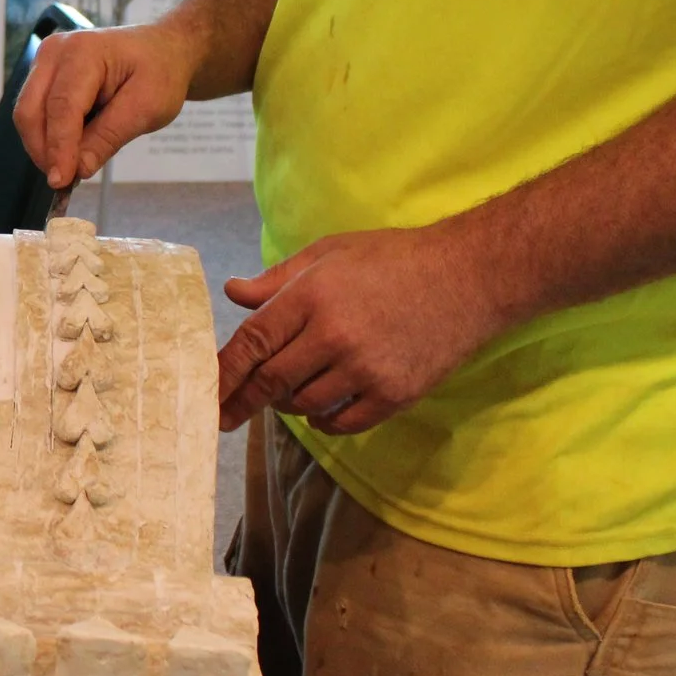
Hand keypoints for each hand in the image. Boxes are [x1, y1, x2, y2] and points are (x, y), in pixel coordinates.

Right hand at [12, 25, 202, 189]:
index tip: (61, 180)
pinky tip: (68, 150)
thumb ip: (109, 137)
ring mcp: (45, 61)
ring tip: (71, 166)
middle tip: (66, 180)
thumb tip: (78, 169)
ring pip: (27, 114)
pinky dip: (47, 136)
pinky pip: (34, 112)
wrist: (162, 50)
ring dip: (44, 146)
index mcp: (84, 52)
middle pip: (30, 110)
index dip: (59, 146)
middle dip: (43, 150)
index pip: (61, 106)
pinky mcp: (43, 74)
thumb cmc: (160, 73)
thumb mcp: (147, 108)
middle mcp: (56, 51)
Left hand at [215, 225, 508, 434]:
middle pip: (271, 381)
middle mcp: (334, 336)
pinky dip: (323, 420)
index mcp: (312, 296)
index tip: (205, 393)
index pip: (252, 343)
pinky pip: (343, 422)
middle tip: (224, 415)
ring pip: (304, 404)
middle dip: (242, 401)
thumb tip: (233, 293)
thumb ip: (278, 279)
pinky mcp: (394, 394)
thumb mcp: (329, 252)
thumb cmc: (393, 259)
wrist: (469, 277)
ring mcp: (366, 369)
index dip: (223, 373)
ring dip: (287, 403)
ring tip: (288, 390)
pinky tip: (320, 409)